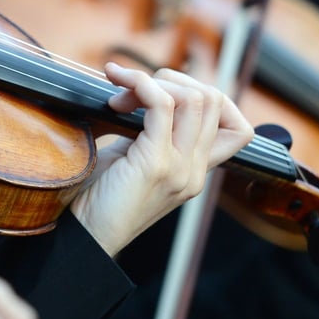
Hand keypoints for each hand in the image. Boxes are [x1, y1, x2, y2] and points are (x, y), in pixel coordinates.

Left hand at [70, 63, 253, 255]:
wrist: (82, 237)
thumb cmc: (97, 199)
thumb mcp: (133, 160)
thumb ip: (151, 133)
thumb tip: (149, 91)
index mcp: (195, 172)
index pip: (236, 126)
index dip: (207, 95)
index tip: (165, 92)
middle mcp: (195, 172)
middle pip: (214, 100)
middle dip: (171, 80)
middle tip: (128, 95)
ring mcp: (180, 169)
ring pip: (194, 98)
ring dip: (153, 82)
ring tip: (120, 97)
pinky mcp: (156, 164)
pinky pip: (161, 105)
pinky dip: (140, 85)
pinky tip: (119, 88)